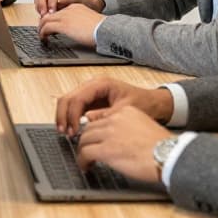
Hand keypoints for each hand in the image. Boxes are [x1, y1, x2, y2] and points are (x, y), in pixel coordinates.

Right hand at [33, 0, 105, 15]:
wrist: (89, 5)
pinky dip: (38, 6)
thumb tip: (58, 0)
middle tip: (45, 15)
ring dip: (39, 4)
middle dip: (42, 3)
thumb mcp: (83, 0)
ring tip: (43, 15)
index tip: (52, 11)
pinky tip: (43, 14)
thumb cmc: (87, 2)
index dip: (51, 0)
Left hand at [37, 4, 104, 47]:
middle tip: (42, 31)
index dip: (52, 19)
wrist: (106, 29)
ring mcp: (65, 16)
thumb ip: (82, 23)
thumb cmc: (102, 29)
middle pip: (50, 14)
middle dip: (43, 23)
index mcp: (76, 7)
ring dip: (41, 29)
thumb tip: (81, 31)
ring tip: (41, 36)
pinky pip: (46, 28)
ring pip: (45, 20)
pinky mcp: (63, 25)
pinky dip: (42, 34)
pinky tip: (44, 39)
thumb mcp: (90, 22)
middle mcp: (69, 9)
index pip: (59, 11)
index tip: (51, 26)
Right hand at [55, 77, 173, 134]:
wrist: (154, 104)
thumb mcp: (125, 111)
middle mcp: (93, 85)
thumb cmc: (143, 103)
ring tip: (66, 133)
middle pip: (68, 98)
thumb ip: (106, 115)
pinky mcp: (91, 102)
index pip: (78, 98)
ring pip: (68, 102)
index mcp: (101, 83)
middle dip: (63, 116)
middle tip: (64, 133)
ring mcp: (91, 93)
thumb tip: (87, 122)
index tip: (74, 131)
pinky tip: (72, 130)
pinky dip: (70, 119)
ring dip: (65, 118)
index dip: (72, 115)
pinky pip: (74, 108)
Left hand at [76, 105, 170, 182]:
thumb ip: (129, 126)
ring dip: (82, 151)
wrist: (169, 154)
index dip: (95, 130)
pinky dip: (82, 161)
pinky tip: (86, 166)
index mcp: (126, 111)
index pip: (101, 118)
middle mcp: (115, 119)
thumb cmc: (162, 146)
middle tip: (87, 150)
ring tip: (85, 160)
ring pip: (84, 139)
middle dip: (86, 140)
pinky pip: (85, 153)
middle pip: (89, 128)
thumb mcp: (145, 126)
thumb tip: (119, 139)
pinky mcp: (106, 149)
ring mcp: (109, 133)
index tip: (94, 138)